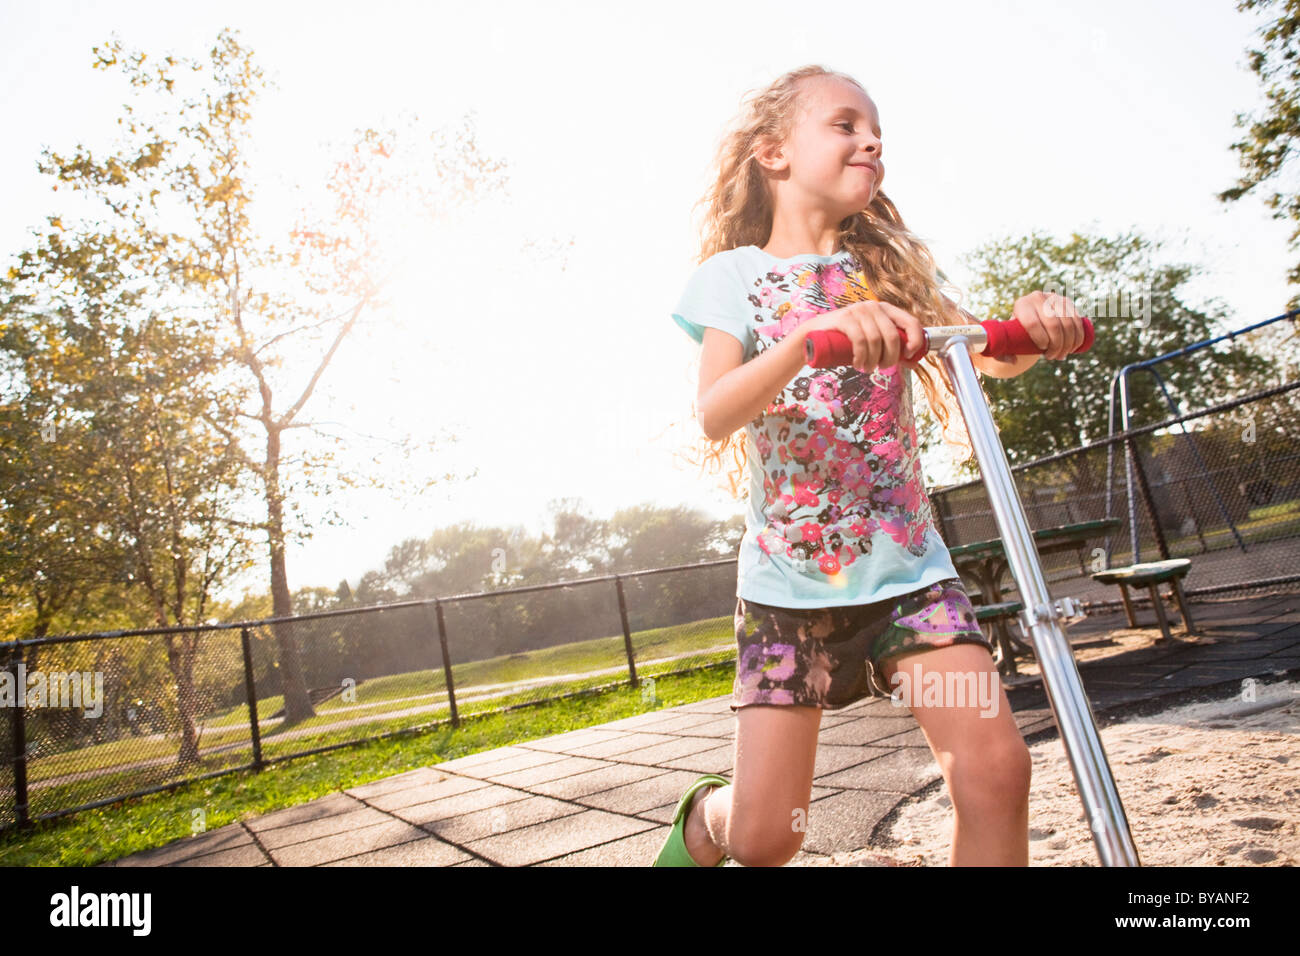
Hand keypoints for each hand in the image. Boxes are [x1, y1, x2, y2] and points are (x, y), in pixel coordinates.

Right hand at [800, 300, 925, 372]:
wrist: (815, 334)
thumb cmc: (847, 340)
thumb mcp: (872, 340)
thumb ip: (891, 348)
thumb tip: (913, 363)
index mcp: (886, 309)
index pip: (911, 322)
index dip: (915, 340)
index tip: (908, 356)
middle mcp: (874, 306)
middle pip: (892, 336)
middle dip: (890, 358)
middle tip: (882, 368)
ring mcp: (859, 310)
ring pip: (876, 340)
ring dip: (873, 360)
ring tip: (867, 368)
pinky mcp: (845, 318)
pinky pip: (860, 340)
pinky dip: (862, 356)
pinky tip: (858, 363)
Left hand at [1012, 291, 1087, 359]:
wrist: (1029, 318)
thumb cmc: (1015, 334)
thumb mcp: (1006, 342)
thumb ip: (1002, 354)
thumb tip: (1014, 361)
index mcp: (1021, 305)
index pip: (1032, 323)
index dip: (1040, 339)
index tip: (1043, 350)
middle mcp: (1038, 298)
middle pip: (1052, 324)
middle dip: (1056, 345)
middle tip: (1053, 357)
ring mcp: (1054, 298)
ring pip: (1067, 323)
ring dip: (1068, 343)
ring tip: (1062, 355)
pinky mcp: (1067, 302)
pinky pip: (1077, 320)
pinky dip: (1078, 336)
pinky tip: (1074, 347)